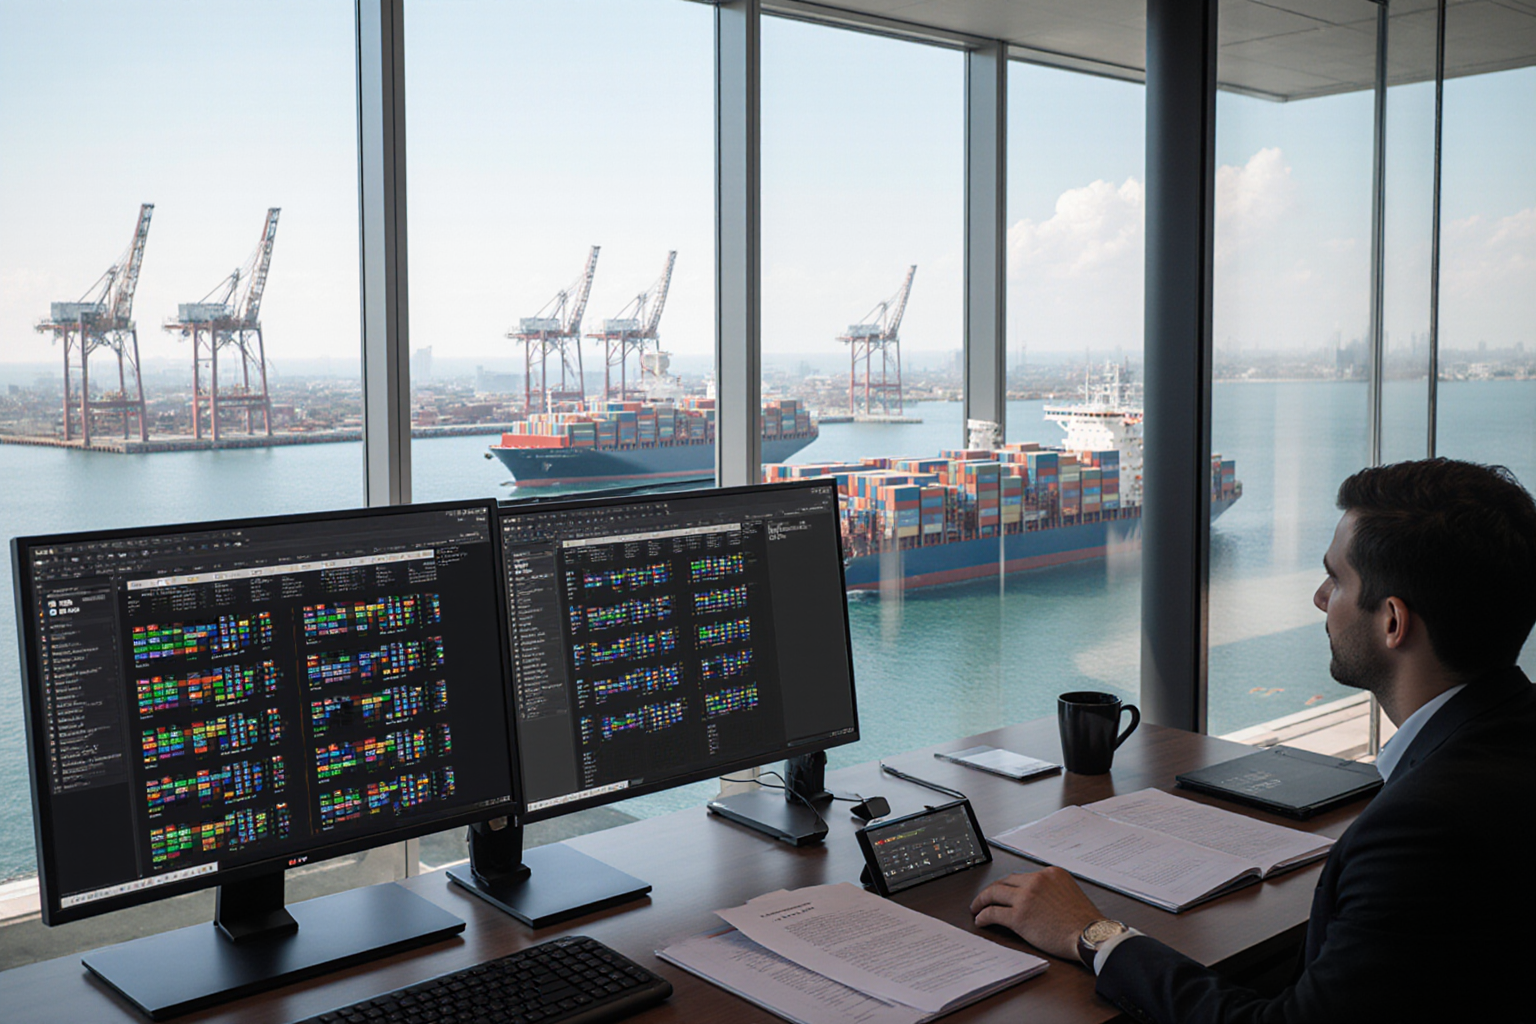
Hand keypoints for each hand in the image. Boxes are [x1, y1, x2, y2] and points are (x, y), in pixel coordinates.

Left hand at [970, 867, 1105, 961]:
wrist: (1090, 935)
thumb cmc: (1085, 921)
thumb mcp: (1070, 892)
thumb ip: (1052, 889)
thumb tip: (1037, 898)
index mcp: (1050, 873)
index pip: (1022, 876)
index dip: (1009, 886)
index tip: (1003, 891)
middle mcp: (1036, 881)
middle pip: (1005, 881)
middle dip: (992, 890)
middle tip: (984, 898)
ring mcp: (1026, 897)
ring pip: (994, 893)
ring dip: (982, 900)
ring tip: (976, 907)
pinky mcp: (1019, 916)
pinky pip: (993, 912)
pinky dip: (983, 915)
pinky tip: (980, 920)